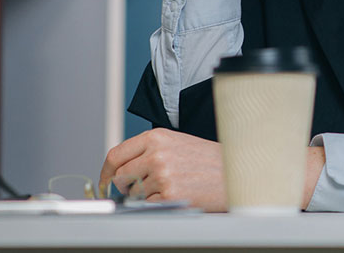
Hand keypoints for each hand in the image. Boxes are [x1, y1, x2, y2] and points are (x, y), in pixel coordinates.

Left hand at [99, 129, 328, 211]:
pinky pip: (148, 206)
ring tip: (170, 188)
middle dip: (125, 188)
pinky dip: (158, 205)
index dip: (106, 172)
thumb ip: (149, 151)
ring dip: (145, 197)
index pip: (115, 155)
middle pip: (120, 177)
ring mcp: (163, 175)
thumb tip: (121, 170)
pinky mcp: (170, 195)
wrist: (238, 171)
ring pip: (133, 194)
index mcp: (156, 137)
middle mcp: (156, 153)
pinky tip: (176, 196)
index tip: (106, 181)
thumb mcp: (178, 143)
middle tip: (142, 190)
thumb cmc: (210, 160)